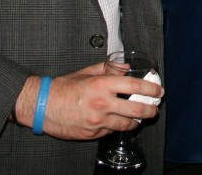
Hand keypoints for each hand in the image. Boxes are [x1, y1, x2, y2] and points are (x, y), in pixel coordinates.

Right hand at [13, 63, 163, 139]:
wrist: (43, 106)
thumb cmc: (63, 88)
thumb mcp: (86, 72)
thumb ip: (108, 68)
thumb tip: (125, 67)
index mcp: (102, 85)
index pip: (134, 85)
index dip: (151, 88)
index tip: (159, 91)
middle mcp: (103, 104)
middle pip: (136, 110)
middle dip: (150, 110)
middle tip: (155, 108)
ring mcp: (98, 121)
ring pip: (126, 125)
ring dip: (136, 122)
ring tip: (138, 118)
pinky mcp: (92, 134)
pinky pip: (111, 132)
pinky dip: (116, 127)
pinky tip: (116, 121)